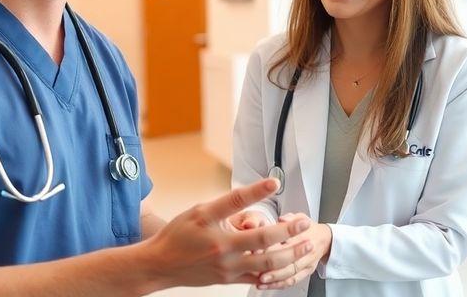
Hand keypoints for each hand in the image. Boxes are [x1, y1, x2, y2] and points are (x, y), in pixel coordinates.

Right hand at [140, 179, 312, 288]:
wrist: (161, 264)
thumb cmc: (179, 234)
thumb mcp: (201, 211)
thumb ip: (230, 202)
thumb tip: (257, 191)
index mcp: (216, 231)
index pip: (247, 213)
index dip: (265, 199)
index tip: (280, 188)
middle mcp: (224, 252)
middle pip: (265, 245)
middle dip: (290, 235)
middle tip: (305, 224)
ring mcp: (228, 269)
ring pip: (266, 265)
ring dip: (290, 255)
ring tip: (306, 246)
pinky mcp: (229, 279)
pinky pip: (257, 279)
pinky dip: (274, 272)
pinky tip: (289, 265)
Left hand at [255, 213, 332, 290]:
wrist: (325, 239)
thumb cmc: (308, 228)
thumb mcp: (300, 217)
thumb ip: (290, 218)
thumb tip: (282, 219)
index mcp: (303, 236)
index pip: (288, 242)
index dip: (272, 247)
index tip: (257, 249)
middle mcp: (306, 252)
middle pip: (290, 262)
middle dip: (273, 268)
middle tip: (258, 271)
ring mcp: (306, 264)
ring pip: (291, 275)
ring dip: (275, 280)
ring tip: (261, 281)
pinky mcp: (306, 273)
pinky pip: (293, 281)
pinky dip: (279, 285)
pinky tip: (266, 286)